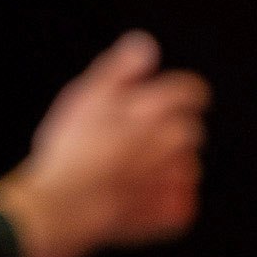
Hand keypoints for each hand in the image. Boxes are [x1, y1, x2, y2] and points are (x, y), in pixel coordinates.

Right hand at [0, 31, 208, 256]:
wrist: (64, 204)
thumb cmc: (71, 148)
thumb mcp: (88, 95)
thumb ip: (122, 68)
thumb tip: (146, 45)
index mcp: (158, 108)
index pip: (193, 91)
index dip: (179, 95)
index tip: (163, 103)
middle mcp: (176, 140)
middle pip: (189, 130)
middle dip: (166, 133)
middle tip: (129, 143)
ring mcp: (178, 178)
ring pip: (187, 167)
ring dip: (166, 167)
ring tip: (126, 173)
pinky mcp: (175, 211)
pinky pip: (182, 202)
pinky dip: (164, 201)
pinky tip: (135, 198)